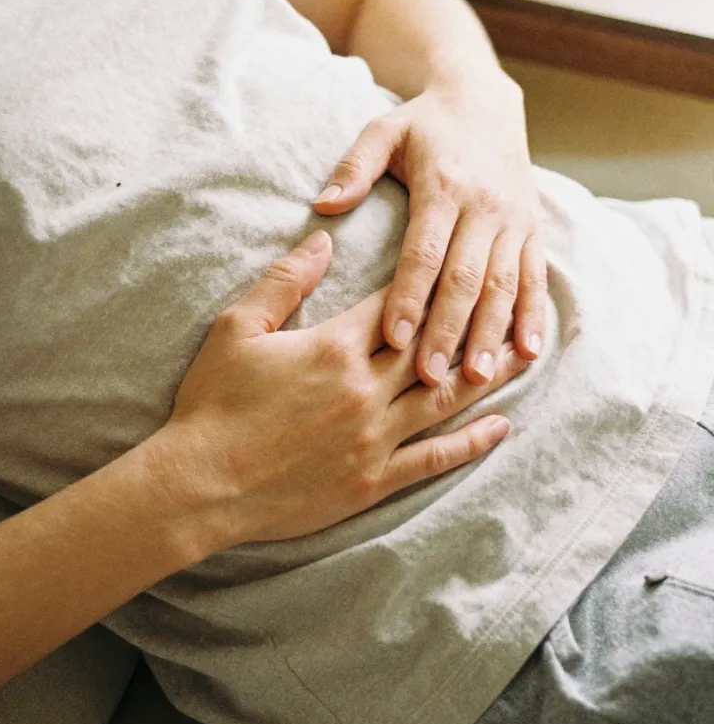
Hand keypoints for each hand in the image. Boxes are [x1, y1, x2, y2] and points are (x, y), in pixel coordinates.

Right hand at [165, 230, 526, 547]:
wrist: (200, 483)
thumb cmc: (212, 403)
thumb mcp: (237, 328)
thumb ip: (286, 281)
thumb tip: (323, 240)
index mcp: (334, 346)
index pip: (396, 306)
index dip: (430, 285)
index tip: (460, 265)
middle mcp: (365, 388)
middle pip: (436, 348)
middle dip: (476, 324)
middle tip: (516, 306)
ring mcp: (373, 437)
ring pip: (445, 400)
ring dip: (487, 377)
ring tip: (522, 357)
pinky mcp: (372, 480)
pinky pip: (433, 458)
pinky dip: (471, 443)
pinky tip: (500, 428)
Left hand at [314, 78, 545, 386]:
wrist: (483, 99)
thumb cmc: (423, 122)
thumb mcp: (383, 130)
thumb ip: (353, 167)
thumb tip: (323, 204)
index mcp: (442, 187)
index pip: (424, 252)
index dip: (409, 297)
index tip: (394, 339)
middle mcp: (483, 207)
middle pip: (465, 279)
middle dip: (448, 330)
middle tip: (430, 378)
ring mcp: (513, 220)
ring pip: (504, 284)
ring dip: (492, 333)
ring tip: (479, 378)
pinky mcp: (532, 228)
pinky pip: (535, 276)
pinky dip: (534, 316)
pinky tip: (527, 353)